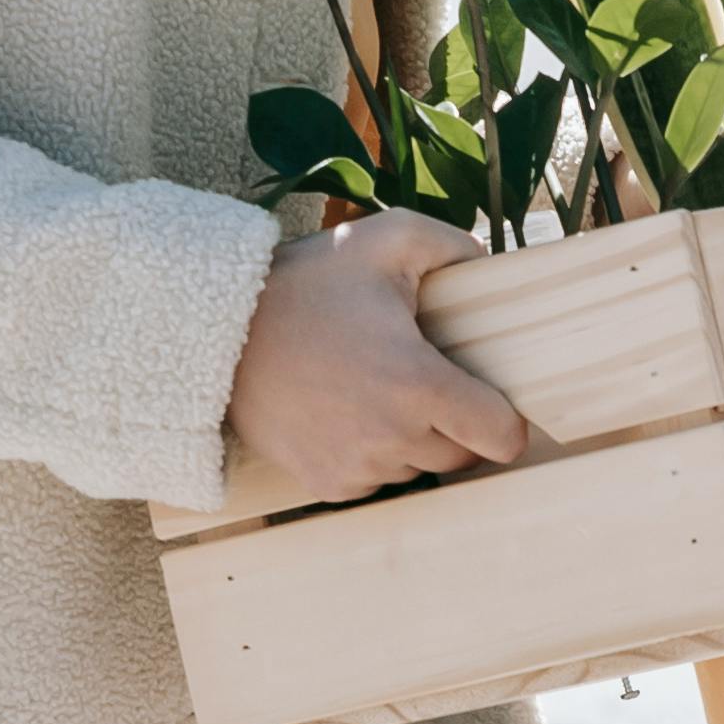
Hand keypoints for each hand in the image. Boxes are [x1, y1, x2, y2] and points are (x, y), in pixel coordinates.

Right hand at [226, 212, 527, 505]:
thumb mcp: (384, 239)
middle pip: (461, 455)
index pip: (501, 437)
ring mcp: (357, 468)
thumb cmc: (305, 283)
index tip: (488, 396)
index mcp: (418, 386)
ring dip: (413, 439)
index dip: (504, 418)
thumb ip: (452, 245)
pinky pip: (375, 480)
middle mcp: (392, 439)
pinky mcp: (326, 484)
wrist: (219, 332)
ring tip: (378, 389)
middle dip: (455, 423)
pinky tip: (348, 412)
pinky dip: (373, 456)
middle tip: (423, 378)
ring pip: (418, 468)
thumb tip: (488, 264)